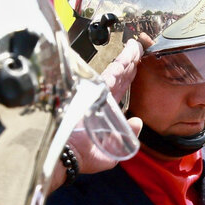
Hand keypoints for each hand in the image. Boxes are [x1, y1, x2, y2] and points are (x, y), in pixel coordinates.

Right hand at [51, 39, 144, 189]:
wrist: (66, 158)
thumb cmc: (85, 157)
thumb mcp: (114, 150)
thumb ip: (128, 136)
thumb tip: (138, 122)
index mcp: (107, 112)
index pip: (122, 89)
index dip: (131, 74)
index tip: (138, 60)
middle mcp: (100, 102)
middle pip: (119, 78)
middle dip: (129, 62)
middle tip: (138, 46)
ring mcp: (93, 98)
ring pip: (113, 76)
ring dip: (124, 62)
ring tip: (134, 49)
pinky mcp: (87, 97)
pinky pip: (104, 82)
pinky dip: (114, 72)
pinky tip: (123, 62)